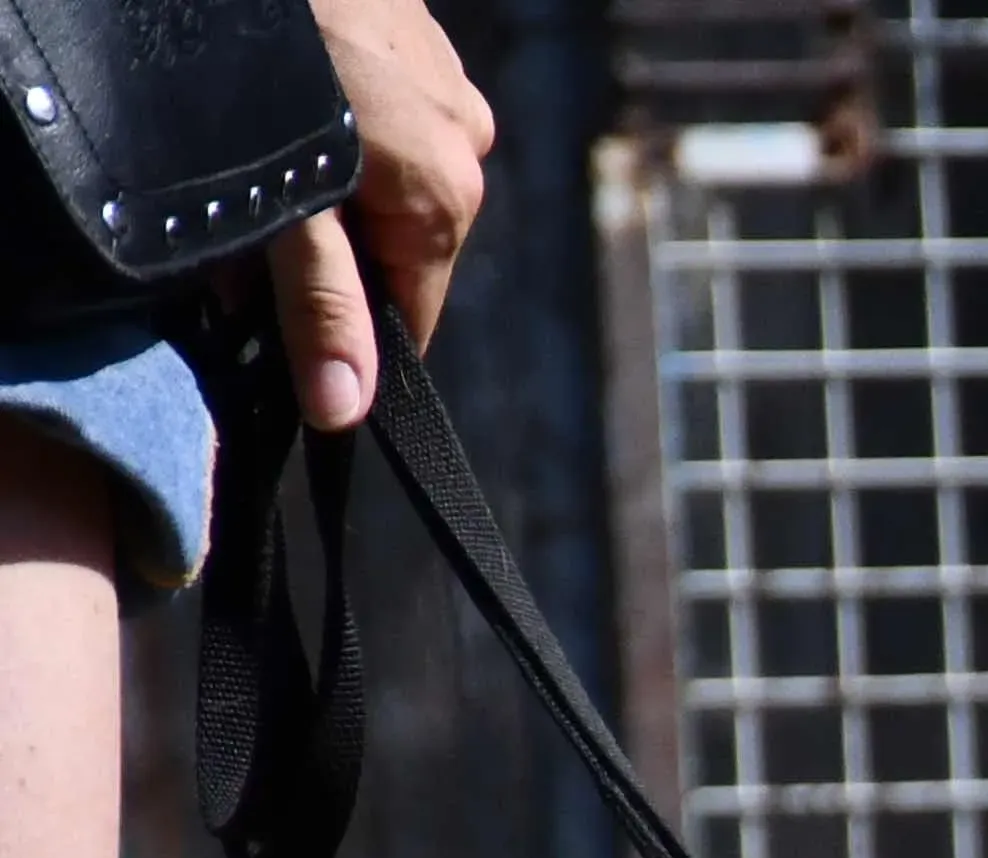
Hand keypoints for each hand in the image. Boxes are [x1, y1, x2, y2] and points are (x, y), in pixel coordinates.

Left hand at [258, 0, 493, 429]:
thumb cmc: (256, 77)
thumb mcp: (280, 211)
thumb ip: (319, 308)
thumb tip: (345, 411)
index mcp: (450, 197)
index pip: (412, 311)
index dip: (344, 330)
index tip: (274, 329)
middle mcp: (468, 137)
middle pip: (400, 235)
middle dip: (328, 247)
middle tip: (241, 235)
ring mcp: (444, 74)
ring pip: (387, 163)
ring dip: (330, 175)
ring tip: (255, 152)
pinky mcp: (410, 25)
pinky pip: (381, 98)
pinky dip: (336, 111)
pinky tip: (280, 90)